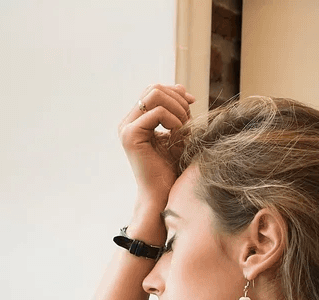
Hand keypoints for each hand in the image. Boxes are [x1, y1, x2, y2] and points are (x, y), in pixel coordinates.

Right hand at [118, 84, 195, 207]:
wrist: (163, 194)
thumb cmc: (171, 168)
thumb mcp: (178, 132)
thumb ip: (177, 110)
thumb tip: (181, 87)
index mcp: (136, 120)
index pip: (155, 90)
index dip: (176, 92)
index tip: (192, 104)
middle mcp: (127, 122)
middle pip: (154, 88)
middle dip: (178, 100)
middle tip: (189, 120)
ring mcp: (126, 128)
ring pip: (155, 94)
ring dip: (177, 108)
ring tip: (184, 127)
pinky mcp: (130, 136)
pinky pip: (157, 112)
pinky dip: (174, 120)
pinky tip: (178, 134)